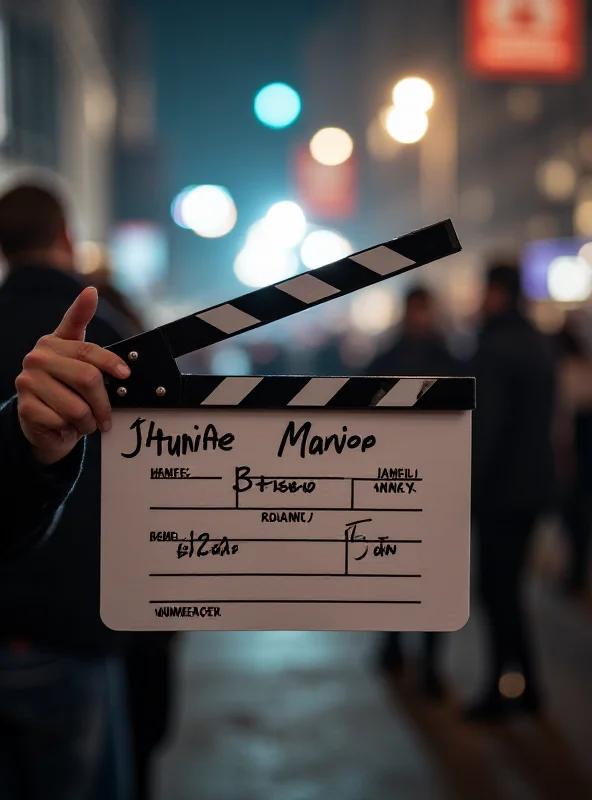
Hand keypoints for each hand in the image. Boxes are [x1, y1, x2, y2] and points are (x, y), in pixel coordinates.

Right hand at [16, 287, 130, 464]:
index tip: (125, 373)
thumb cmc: (64, 386)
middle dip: (104, 403)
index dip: (110, 361)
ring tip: (86, 421)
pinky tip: (66, 425)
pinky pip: (63, 420)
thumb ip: (81, 325)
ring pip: (77, 406)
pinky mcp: (25, 407)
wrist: (42, 422)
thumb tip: (90, 291)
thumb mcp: (75, 357)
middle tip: (107, 415)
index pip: (88, 350)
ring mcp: (27, 382)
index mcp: (52, 343)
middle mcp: (36, 358)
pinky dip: (71, 429)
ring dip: (89, 420)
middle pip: (88, 379)